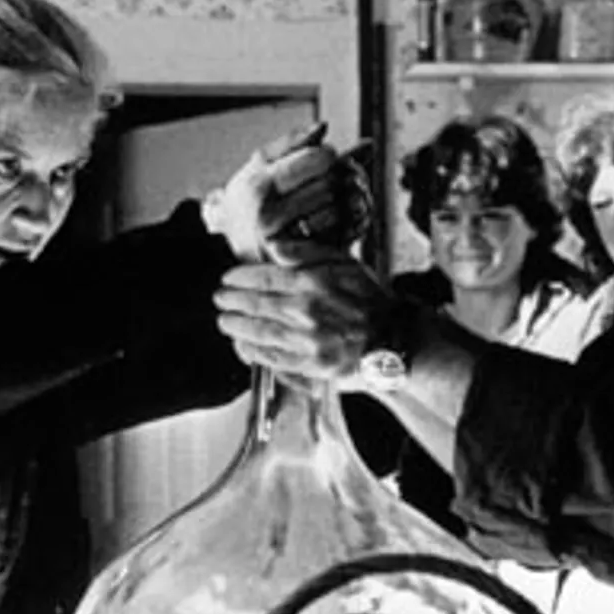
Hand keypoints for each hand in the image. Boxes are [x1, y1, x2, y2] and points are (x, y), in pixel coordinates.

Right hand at [205, 124, 371, 260]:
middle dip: (335, 178)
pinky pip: (333, 237)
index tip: (323, 158)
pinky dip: (337, 226)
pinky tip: (327, 220)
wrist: (226, 245)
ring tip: (327, 200)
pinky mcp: (295, 261)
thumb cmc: (247, 197)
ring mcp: (283, 241)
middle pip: (330, 184)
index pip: (317, 160)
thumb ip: (292, 142)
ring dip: (339, 202)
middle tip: (329, 179)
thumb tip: (324, 126)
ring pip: (335, 211)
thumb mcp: (259, 165)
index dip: (327, 155)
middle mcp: (269, 215)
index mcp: (261, 185)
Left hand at [213, 242, 390, 384]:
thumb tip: (274, 248)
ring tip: (224, 321)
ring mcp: (307, 341)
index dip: (240, 278)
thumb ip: (307, 252)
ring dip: (236, 326)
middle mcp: (307, 312)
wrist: (394, 337)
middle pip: (256, 305)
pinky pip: (273, 358)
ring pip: (259, 332)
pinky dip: (253, 351)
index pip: (264, 277)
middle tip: (219, 299)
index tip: (228, 278)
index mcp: (314, 283)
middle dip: (232, 301)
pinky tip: (241, 345)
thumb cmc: (370, 299)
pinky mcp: (311, 365)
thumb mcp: (345, 263)